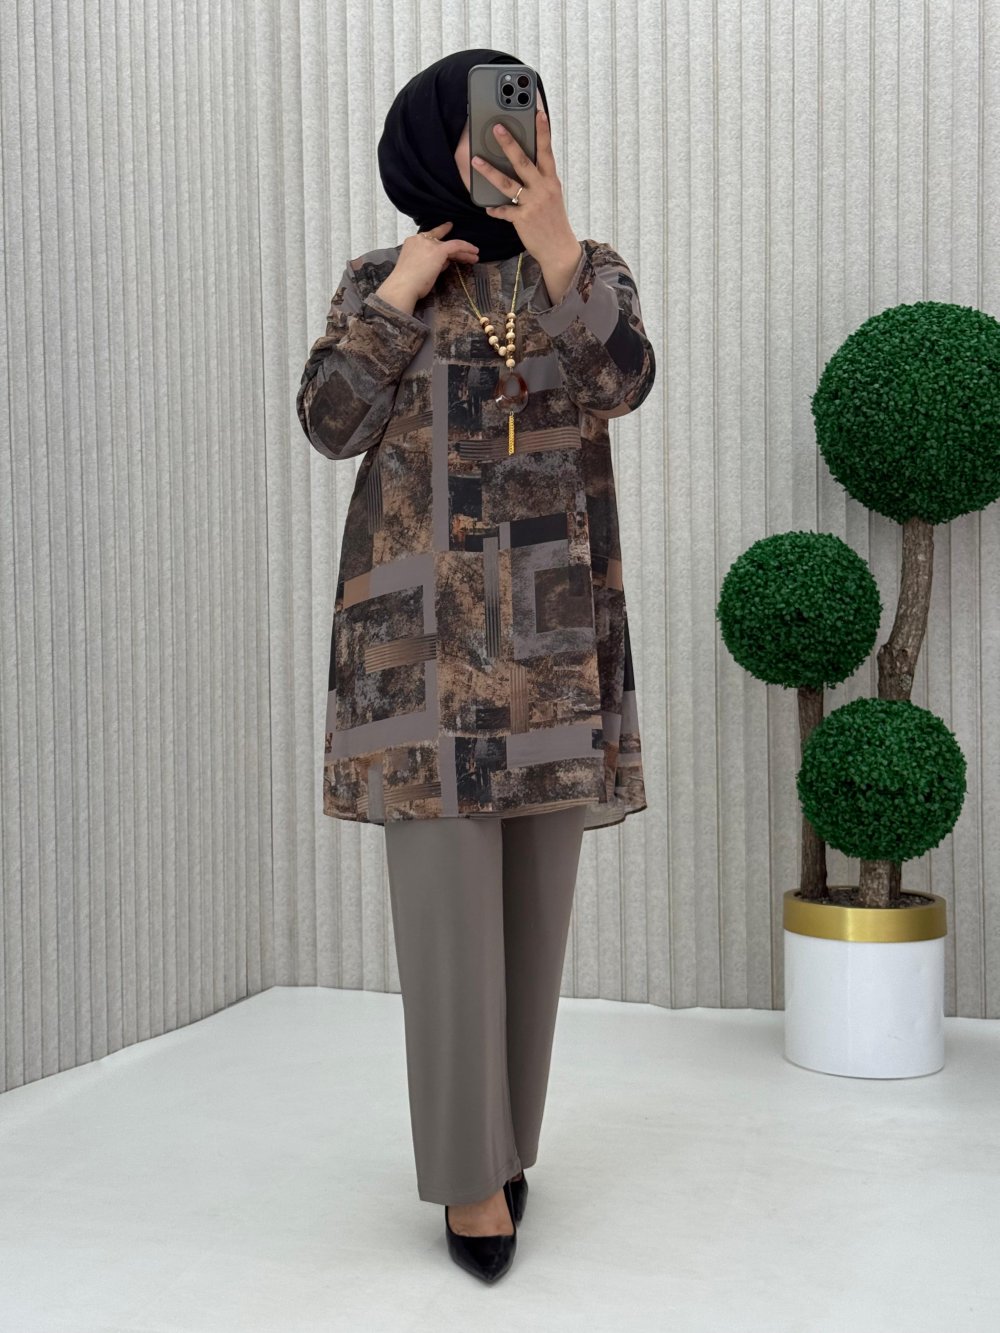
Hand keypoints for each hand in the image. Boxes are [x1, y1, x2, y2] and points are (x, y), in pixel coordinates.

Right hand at [391, 221, 479, 299]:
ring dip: (463, 251)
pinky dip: (466, 248)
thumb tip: (445, 262)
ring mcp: (429, 244)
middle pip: (441, 241)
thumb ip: (432, 262)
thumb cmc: (407, 283)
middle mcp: (420, 240)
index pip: (429, 237)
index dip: (440, 232)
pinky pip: (456, 245)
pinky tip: (474, 252)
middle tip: (468, 252)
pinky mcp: (438, 250)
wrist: (403, 286)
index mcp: (412, 242)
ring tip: (474, 256)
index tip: (449, 227)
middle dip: (455, 248)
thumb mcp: (419, 268)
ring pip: (450, 245)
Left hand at [471, 108, 578, 264]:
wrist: (559, 249)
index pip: (547, 151)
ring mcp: (532, 204)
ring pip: (508, 184)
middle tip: (497, 127)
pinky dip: (495, 209)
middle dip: (509, 143)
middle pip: (524, 162)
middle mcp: (542, 189)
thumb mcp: (553, 196)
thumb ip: (541, 180)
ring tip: (476, 160)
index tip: (538, 112)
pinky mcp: (522, 220)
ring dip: (490, 171)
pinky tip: (487, 207)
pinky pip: (504, 211)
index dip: (543, 131)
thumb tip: (527, 165)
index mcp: (551, 181)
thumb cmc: (554, 221)